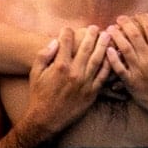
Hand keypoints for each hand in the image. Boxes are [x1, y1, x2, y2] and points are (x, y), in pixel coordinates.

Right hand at [18, 26, 109, 140]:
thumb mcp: (36, 73)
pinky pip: (103, 76)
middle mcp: (74, 73)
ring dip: (103, 45)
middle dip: (91, 35)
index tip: (69, 28)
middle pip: (86, 47)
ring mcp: (85, 83)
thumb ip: (43, 55)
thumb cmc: (39, 95)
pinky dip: (108, 64)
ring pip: (98, 59)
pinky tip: (111, 56)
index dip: (67, 32)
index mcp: (60, 66)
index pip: (66, 42)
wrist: (45, 120)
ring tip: (107, 36)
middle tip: (95, 27)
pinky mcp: (92, 93)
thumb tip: (55, 41)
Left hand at [105, 13, 147, 126]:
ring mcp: (139, 70)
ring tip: (110, 29)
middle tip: (119, 18)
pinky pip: (119, 68)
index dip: (143, 18)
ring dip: (116, 37)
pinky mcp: (132, 82)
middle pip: (134, 35)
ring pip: (124, 48)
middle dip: (126, 23)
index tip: (137, 15)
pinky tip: (107, 50)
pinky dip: (112, 59)